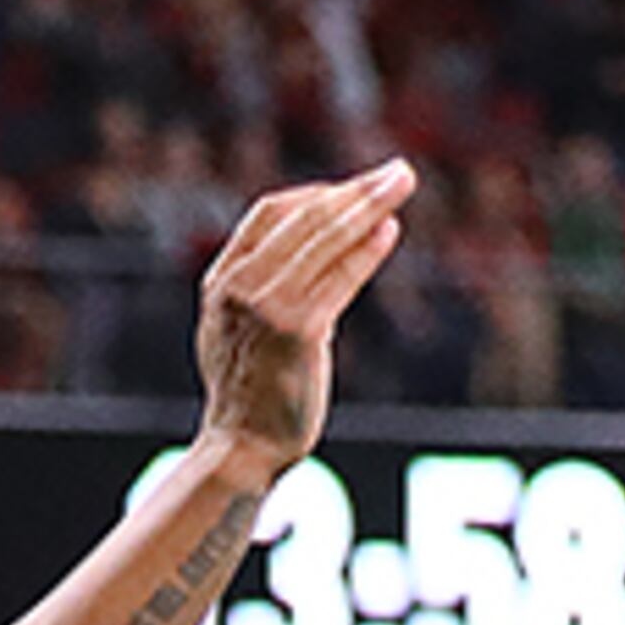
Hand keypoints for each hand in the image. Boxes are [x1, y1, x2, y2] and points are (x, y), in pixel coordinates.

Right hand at [195, 157, 416, 472]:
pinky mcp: (297, 331)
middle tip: (398, 173)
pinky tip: (388, 233)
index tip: (355, 193)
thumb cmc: (249, 395)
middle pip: (305, 218)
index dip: (318, 195)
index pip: (271, 213)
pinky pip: (340, 278)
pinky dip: (366, 252)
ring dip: (369, 207)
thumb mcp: (240, 328)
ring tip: (402, 184)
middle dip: (356, 192)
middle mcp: (239, 287)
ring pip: (325, 240)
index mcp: (221, 280)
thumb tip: (328, 249)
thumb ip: (265, 285)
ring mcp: (266, 307)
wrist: (241, 451)